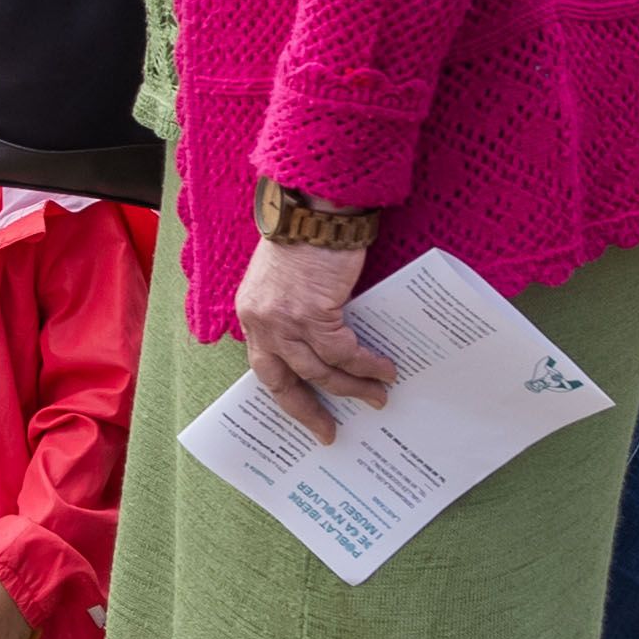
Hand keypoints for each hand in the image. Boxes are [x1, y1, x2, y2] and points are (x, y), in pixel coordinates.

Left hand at [228, 227, 396, 436]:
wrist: (316, 206)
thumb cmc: (307, 237)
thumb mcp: (286, 281)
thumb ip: (294, 313)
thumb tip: (324, 346)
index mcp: (252, 315)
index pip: (266, 367)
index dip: (287, 395)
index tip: (306, 415)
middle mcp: (262, 321)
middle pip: (285, 380)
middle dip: (309, 410)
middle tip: (331, 433)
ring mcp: (285, 319)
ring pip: (320, 370)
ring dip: (352, 387)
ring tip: (379, 396)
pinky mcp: (313, 312)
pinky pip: (344, 351)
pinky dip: (367, 365)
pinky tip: (385, 369)